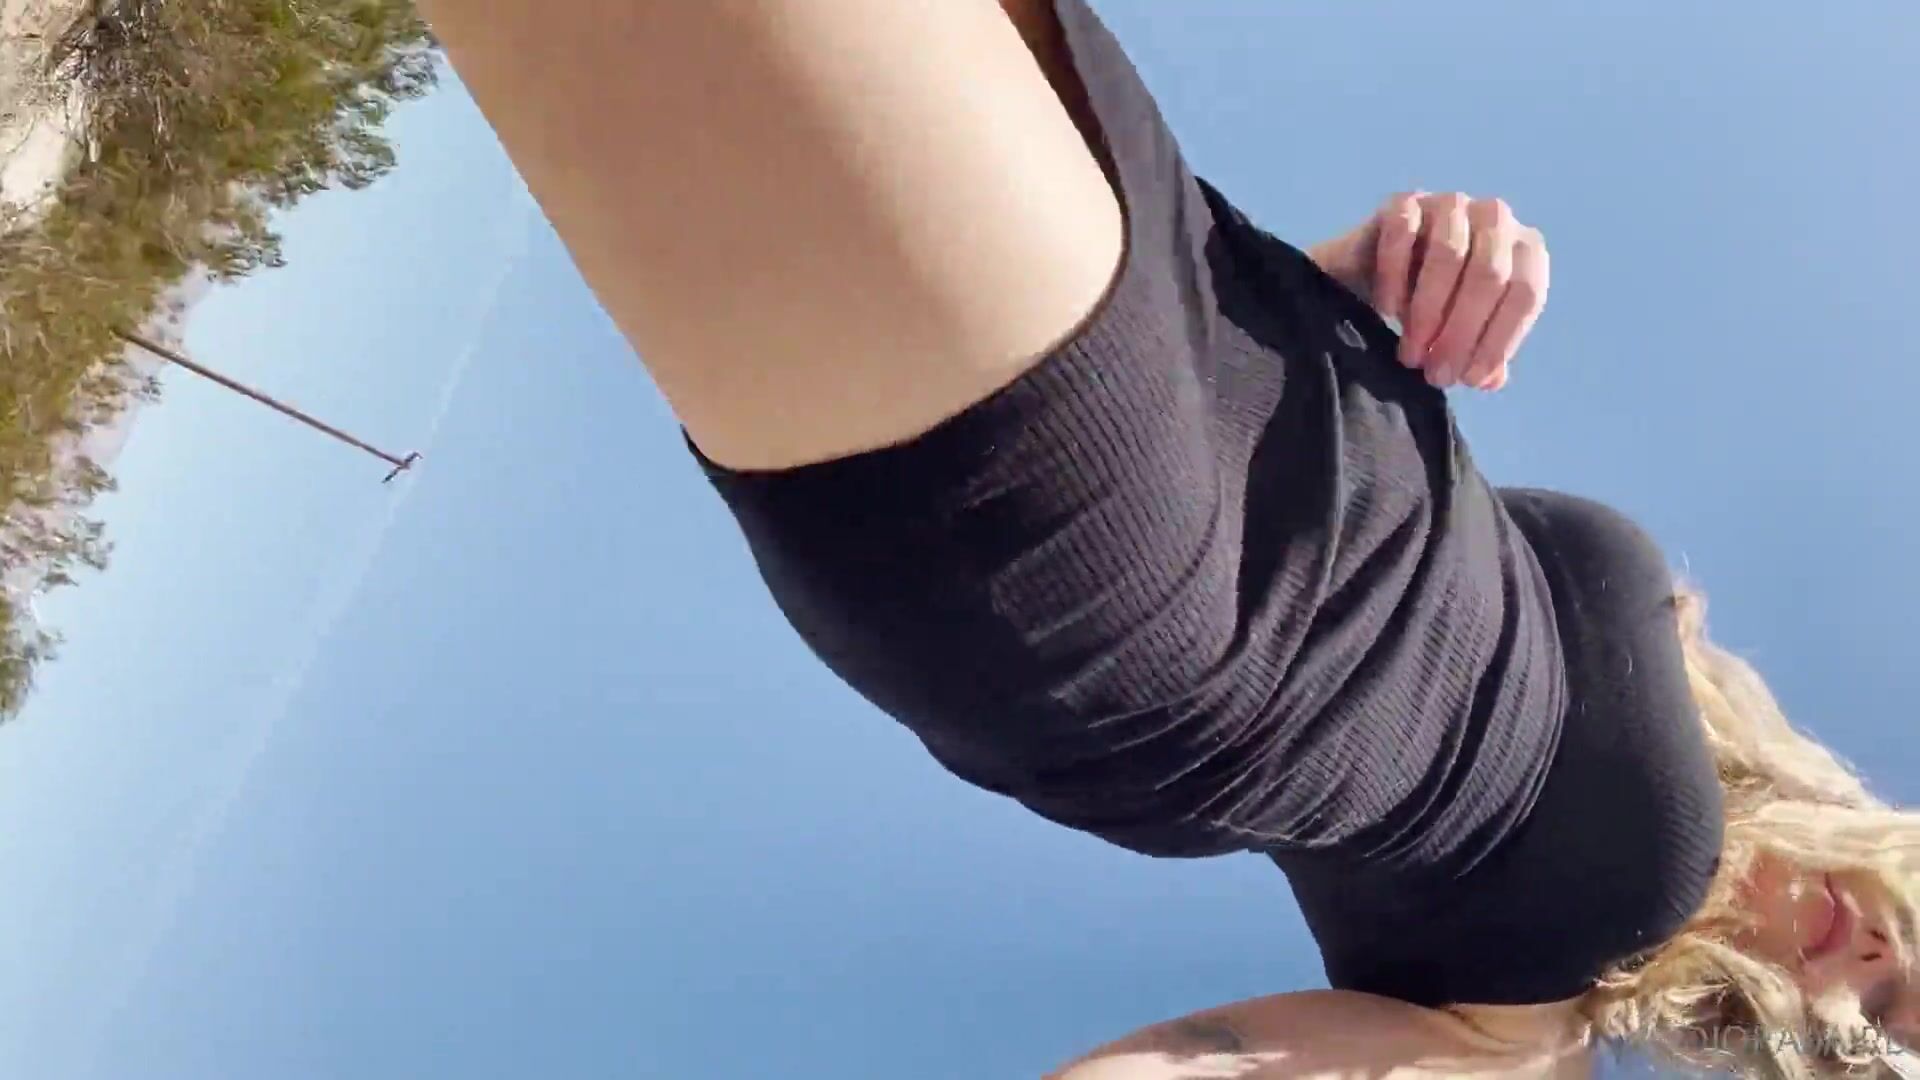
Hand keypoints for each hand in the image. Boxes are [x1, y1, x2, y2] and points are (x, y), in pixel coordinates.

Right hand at [1309, 192, 1549, 390]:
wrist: (1375, 277)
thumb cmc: (1434, 308)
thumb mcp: (1466, 336)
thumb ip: (1485, 357)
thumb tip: (1491, 379)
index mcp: (1524, 249)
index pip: (1525, 293)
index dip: (1499, 340)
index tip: (1469, 379)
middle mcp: (1495, 218)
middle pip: (1489, 274)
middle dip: (1461, 331)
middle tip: (1435, 374)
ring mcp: (1450, 205)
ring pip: (1448, 252)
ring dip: (1429, 311)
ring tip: (1411, 352)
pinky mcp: (1404, 202)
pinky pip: (1402, 235)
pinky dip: (1394, 278)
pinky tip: (1387, 311)